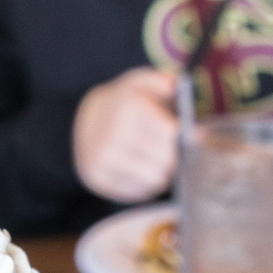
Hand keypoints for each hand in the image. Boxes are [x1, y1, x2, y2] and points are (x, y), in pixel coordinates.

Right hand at [73, 68, 180, 202]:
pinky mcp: (98, 179)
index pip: (172, 133)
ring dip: (163, 173)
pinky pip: (139, 192)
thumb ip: (161, 80)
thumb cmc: (124, 104)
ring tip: (156, 161)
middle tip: (171, 151)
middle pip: (167, 160)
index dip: (186, 137)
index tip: (188, 135)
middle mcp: (113, 134)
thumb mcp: (140, 83)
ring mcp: (103, 159)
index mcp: (129, 106)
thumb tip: (173, 84)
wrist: (84, 125)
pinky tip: (140, 171)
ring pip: (156, 179)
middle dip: (175, 157)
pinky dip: (146, 185)